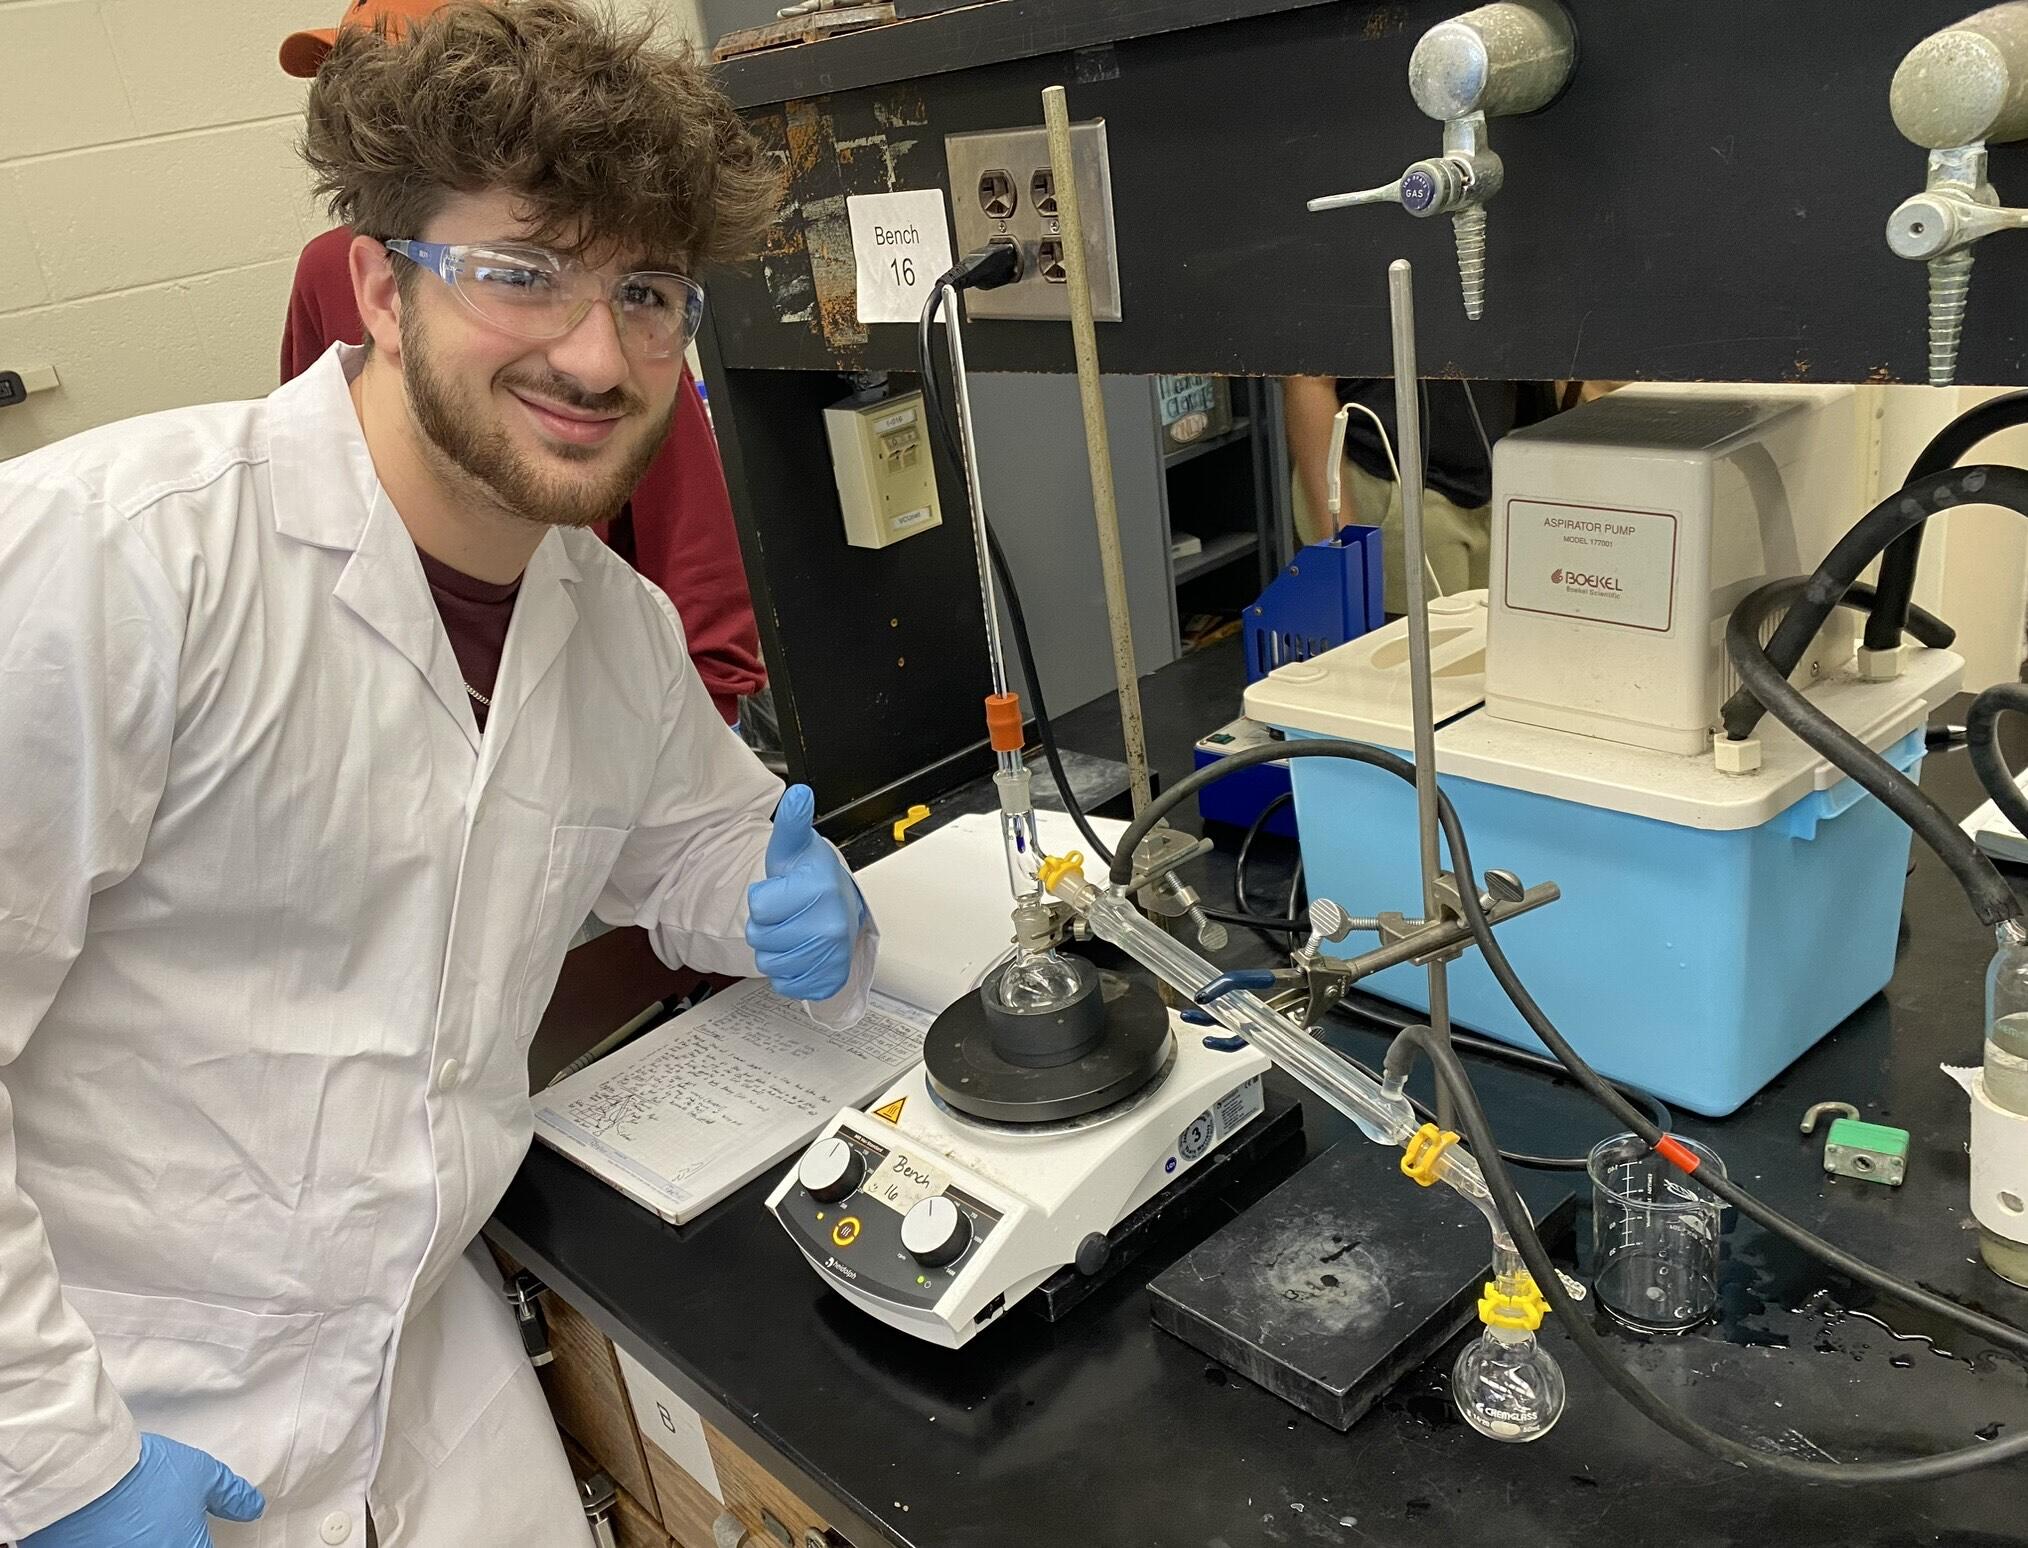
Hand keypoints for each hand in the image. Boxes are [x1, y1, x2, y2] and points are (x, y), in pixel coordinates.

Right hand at [23, 1432, 264, 1546]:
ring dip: (144, 1536)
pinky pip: (110, 1546)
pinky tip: (115, 1523)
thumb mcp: (203, 1476)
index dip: (199, 1538)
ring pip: (142, 1547)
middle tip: (167, 1517)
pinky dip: (118, 1537)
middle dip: (175, 1536)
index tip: (193, 1528)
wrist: (90, 1473)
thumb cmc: (150, 1474)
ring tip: (141, 1516)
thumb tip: (253, 1508)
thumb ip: (231, 1496)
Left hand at [745, 785, 862, 1001]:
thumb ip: (792, 822)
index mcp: (819, 889)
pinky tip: (799, 953)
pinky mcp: (827, 979)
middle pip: (760, 938)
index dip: (762, 899)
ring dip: (774, 950)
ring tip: (793, 931)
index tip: (782, 891)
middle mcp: (830, 924)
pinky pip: (784, 984)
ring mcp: (831, 955)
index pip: (757, 906)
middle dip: (765, 927)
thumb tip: (798, 795)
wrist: (838, 908)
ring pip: (768, 964)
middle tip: (787, 914)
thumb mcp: (795, 848)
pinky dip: (786, 973)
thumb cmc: (811, 879)